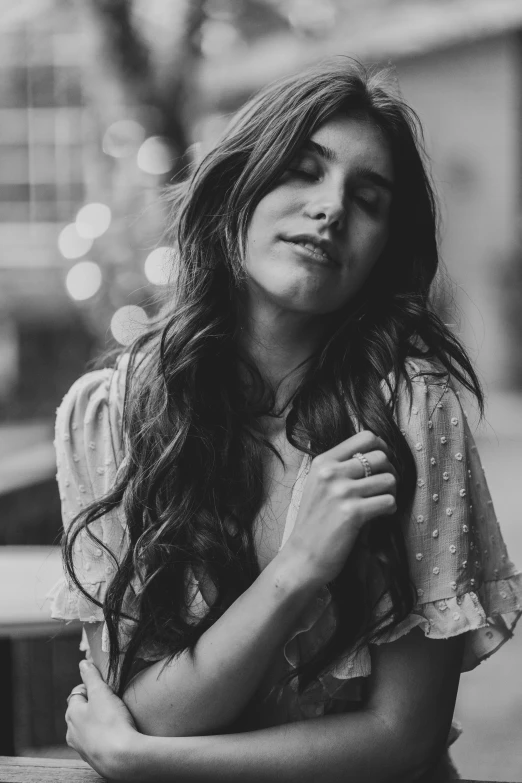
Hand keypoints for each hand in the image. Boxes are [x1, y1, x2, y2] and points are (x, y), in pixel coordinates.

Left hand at [66, 660, 137, 780]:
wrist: (122, 759)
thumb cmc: (110, 723)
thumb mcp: (101, 693)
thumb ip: (91, 677)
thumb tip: (83, 663)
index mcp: (72, 714)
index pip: (78, 693)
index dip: (91, 685)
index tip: (105, 685)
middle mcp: (73, 732)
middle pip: (82, 711)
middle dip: (95, 703)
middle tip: (113, 699)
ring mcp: (83, 747)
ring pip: (89, 727)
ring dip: (100, 720)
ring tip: (117, 716)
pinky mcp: (95, 758)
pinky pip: (98, 741)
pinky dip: (105, 735)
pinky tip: (117, 733)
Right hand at [283, 430, 396, 585]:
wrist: (302, 557)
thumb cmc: (314, 522)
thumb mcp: (318, 485)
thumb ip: (340, 467)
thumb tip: (378, 454)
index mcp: (323, 461)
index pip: (366, 436)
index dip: (382, 448)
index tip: (382, 464)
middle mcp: (331, 472)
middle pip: (381, 457)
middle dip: (390, 472)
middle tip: (384, 488)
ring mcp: (341, 492)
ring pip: (389, 479)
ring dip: (391, 493)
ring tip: (381, 503)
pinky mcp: (352, 513)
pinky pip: (388, 501)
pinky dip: (390, 509)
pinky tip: (380, 516)